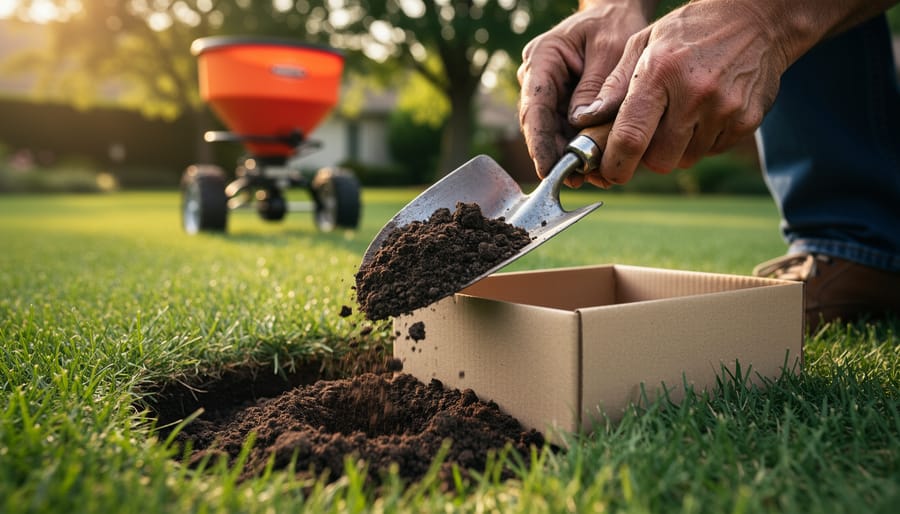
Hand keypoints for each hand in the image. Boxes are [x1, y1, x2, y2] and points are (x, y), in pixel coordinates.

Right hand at [517, 1, 649, 187]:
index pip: (534, 107)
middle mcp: (536, 77)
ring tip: (592, 177)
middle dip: (555, 155)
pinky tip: (594, 165)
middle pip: (538, 125)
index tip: (548, 170)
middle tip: (578, 180)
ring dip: (567, 155)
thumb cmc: (615, 22)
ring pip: (550, 131)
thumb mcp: (611, 48)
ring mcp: (546, 90)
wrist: (616, 11)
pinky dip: (577, 146)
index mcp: (542, 58)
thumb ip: (596, 86)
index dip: (539, 142)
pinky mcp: (559, 101)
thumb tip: (581, 124)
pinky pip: (563, 128)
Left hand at [571, 0, 790, 185]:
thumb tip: (587, 120)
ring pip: (686, 158)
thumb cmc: (689, 31)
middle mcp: (694, 94)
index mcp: (660, 73)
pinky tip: (706, 111)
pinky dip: (704, 140)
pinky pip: (713, 151)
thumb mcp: (643, 42)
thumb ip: (614, 85)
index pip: (631, 136)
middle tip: (649, 134)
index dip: (616, 164)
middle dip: (648, 155)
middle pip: (659, 159)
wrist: (756, 18)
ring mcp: (725, 109)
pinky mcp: (747, 120)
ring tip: (682, 113)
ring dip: (677, 147)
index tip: (610, 172)